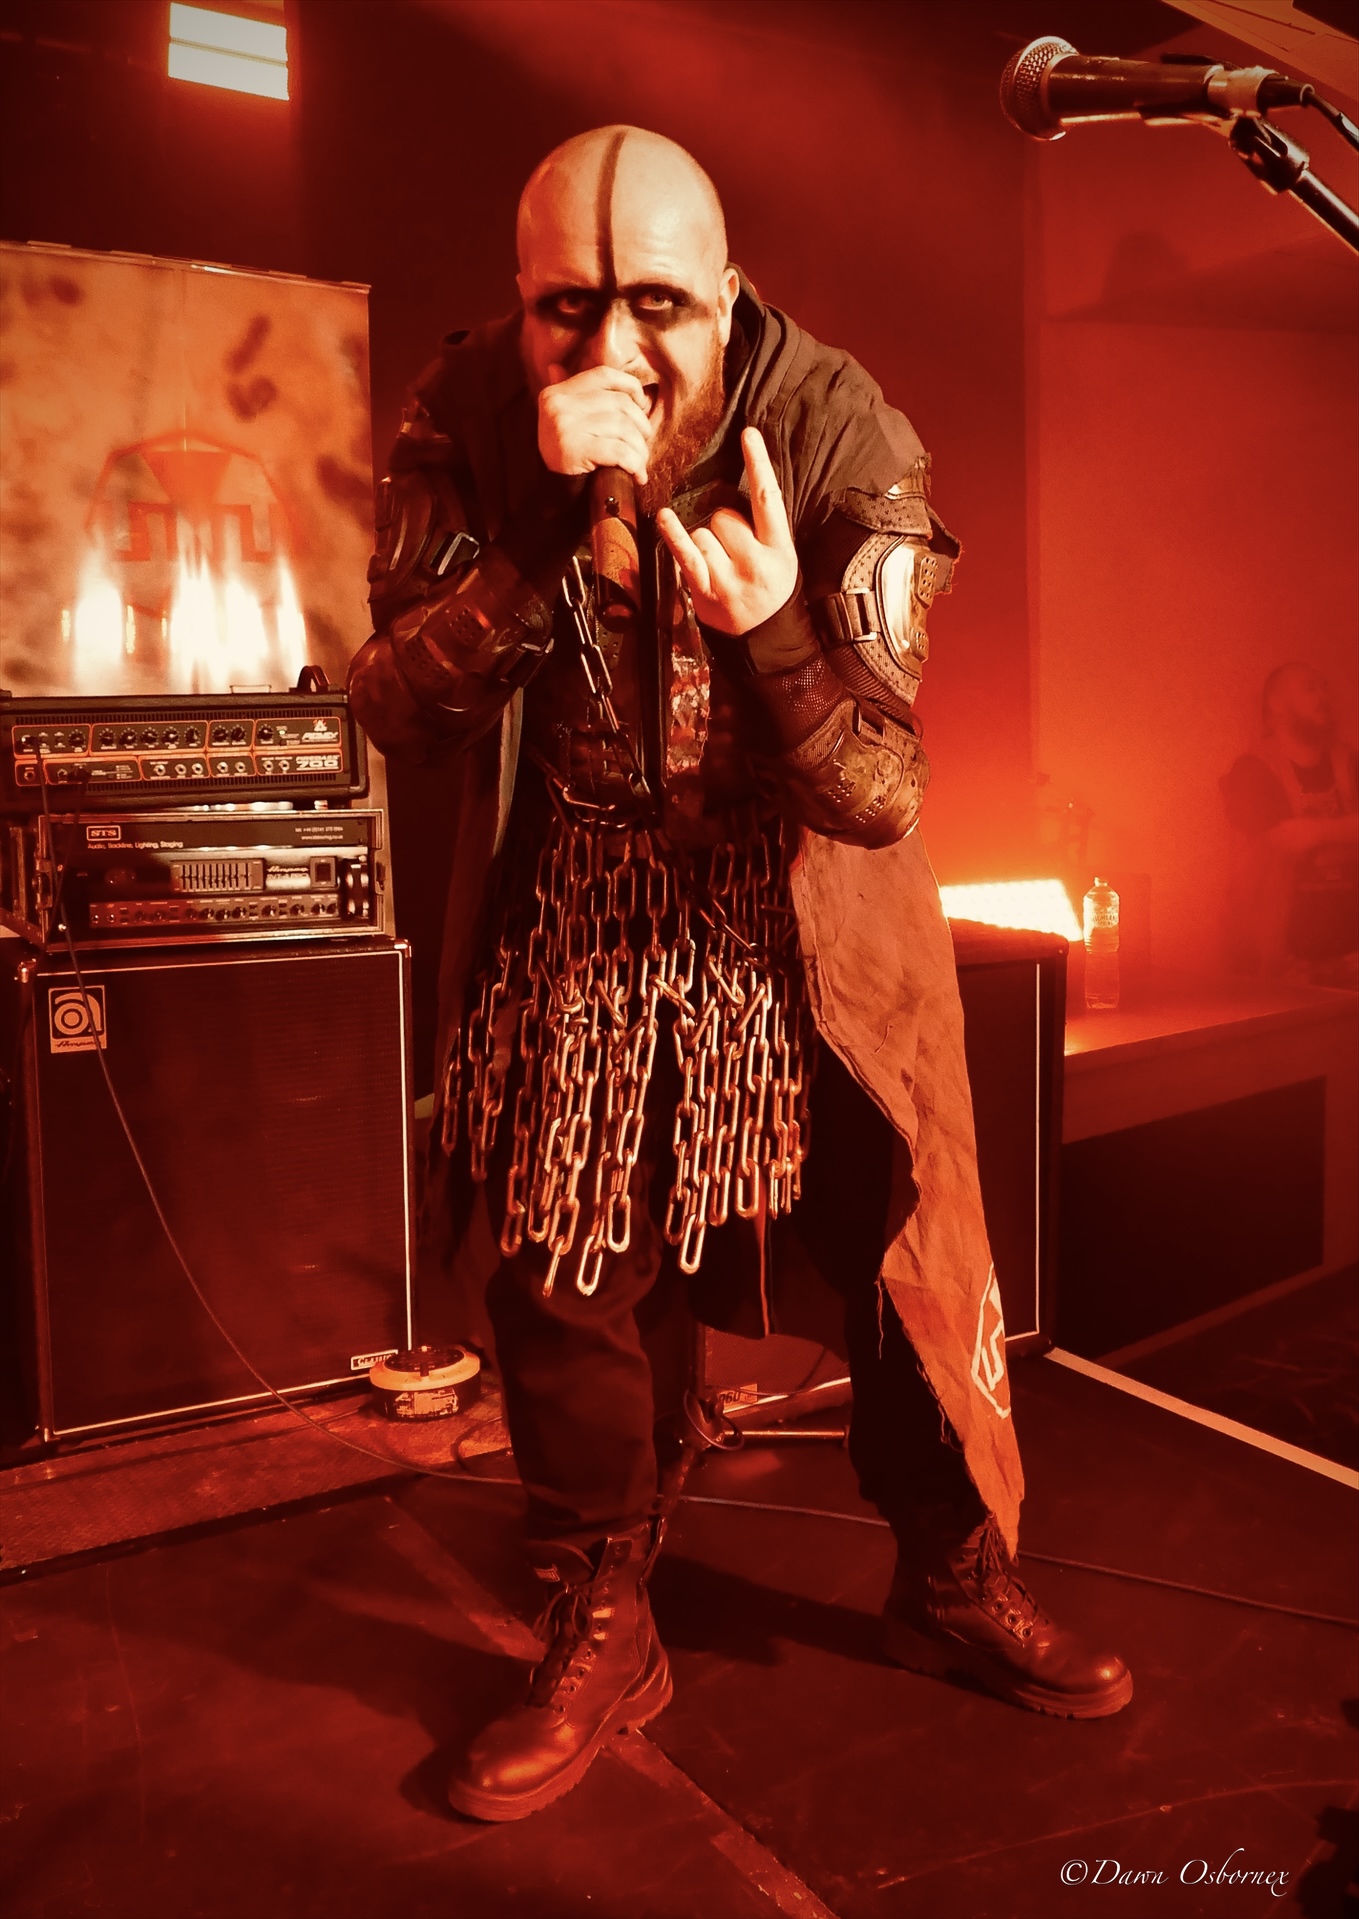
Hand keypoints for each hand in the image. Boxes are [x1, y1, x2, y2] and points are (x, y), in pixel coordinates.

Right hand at [537, 364, 653, 484]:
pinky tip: (637, 474)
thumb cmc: (566, 454)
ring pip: (623, 428)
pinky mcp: (573, 449)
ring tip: (640, 462)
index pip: (604, 375)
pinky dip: (634, 463)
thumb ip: (568, 395)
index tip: (641, 405)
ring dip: (640, 449)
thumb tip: (555, 367)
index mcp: (558, 392)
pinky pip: (618, 450)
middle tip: (643, 443)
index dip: (630, 386)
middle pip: (619, 403)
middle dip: (640, 425)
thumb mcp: (564, 419)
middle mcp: (558, 404)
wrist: (550, 493)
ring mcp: (564, 426)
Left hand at [655, 428, 798, 635]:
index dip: (758, 463)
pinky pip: (686, 555)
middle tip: (734, 549)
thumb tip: (736, 486)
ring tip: (719, 563)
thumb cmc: (771, 589)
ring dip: (705, 540)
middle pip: (725, 515)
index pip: (769, 497)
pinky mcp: (706, 592)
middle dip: (724, 524)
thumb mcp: (781, 556)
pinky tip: (664, 518)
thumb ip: (763, 526)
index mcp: (780, 549)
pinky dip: (674, 535)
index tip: (748, 434)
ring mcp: (729, 579)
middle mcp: (755, 562)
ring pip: (704, 532)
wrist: (766, 639)